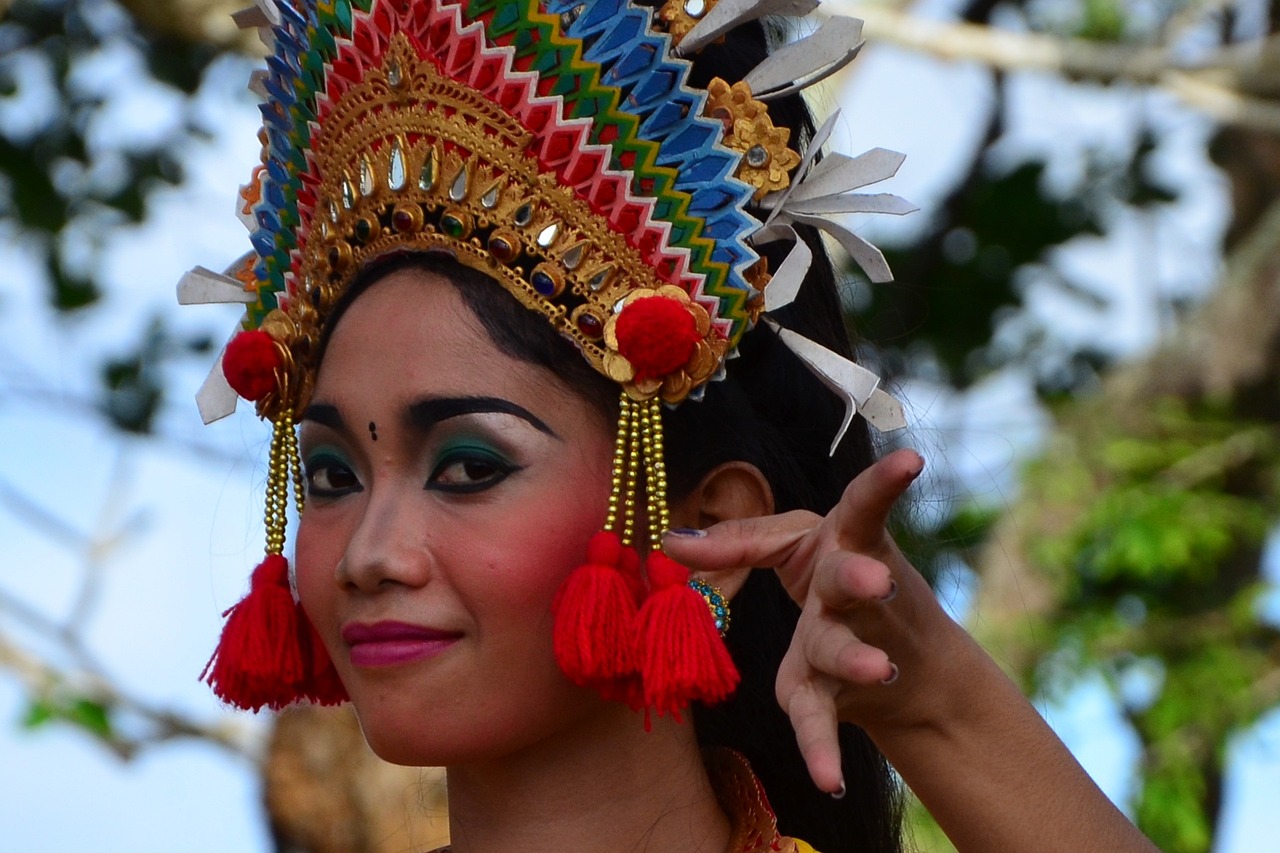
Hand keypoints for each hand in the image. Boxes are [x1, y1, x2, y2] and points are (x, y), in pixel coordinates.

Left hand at [662, 448, 945, 793]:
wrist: (904, 664)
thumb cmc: (837, 584)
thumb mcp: (799, 550)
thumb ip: (739, 542)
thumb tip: (668, 542)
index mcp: (848, 542)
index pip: (863, 509)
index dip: (881, 485)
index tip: (910, 462)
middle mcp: (858, 590)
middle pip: (853, 582)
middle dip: (861, 580)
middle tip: (877, 582)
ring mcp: (854, 643)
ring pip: (842, 650)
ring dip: (853, 661)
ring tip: (876, 672)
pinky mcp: (841, 694)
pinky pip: (825, 718)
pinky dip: (822, 749)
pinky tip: (826, 781)